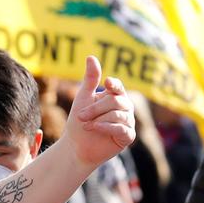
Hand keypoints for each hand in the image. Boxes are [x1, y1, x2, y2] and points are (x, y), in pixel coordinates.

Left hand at [65, 56, 135, 170]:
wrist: (75, 146)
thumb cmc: (79, 122)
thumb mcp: (83, 98)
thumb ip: (90, 79)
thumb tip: (91, 56)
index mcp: (114, 97)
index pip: (118, 87)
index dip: (114, 84)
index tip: (105, 82)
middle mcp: (124, 108)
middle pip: (116, 101)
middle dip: (95, 108)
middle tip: (80, 116)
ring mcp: (128, 122)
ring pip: (118, 114)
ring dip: (99, 119)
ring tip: (86, 124)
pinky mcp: (128, 136)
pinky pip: (122, 128)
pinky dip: (107, 127)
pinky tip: (95, 128)